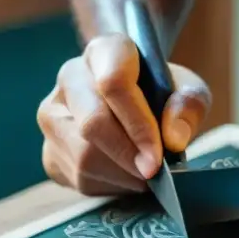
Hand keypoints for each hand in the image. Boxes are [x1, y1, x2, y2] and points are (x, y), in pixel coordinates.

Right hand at [37, 33, 210, 195]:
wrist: (130, 98)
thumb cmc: (160, 91)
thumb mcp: (188, 87)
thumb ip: (189, 105)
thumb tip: (173, 138)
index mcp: (104, 52)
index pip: (114, 82)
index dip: (138, 124)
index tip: (159, 155)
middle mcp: (70, 78)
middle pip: (92, 123)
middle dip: (128, 155)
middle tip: (154, 173)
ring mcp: (52, 114)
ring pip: (82, 156)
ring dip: (121, 175)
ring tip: (145, 173)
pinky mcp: (49, 150)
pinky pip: (77, 177)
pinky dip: (109, 186)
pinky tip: (126, 175)